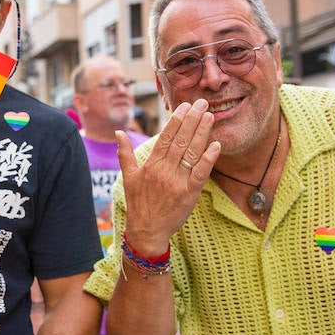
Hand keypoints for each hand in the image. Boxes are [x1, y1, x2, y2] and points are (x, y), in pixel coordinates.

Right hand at [117, 99, 220, 249]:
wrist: (146, 232)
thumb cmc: (138, 203)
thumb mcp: (128, 177)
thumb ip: (125, 153)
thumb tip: (118, 132)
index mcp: (151, 164)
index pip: (165, 136)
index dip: (176, 119)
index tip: (185, 105)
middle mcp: (164, 170)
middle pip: (180, 140)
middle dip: (192, 119)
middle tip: (202, 103)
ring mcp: (177, 182)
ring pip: (191, 153)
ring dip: (202, 133)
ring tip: (209, 116)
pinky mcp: (189, 194)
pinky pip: (200, 173)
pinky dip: (208, 159)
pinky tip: (216, 145)